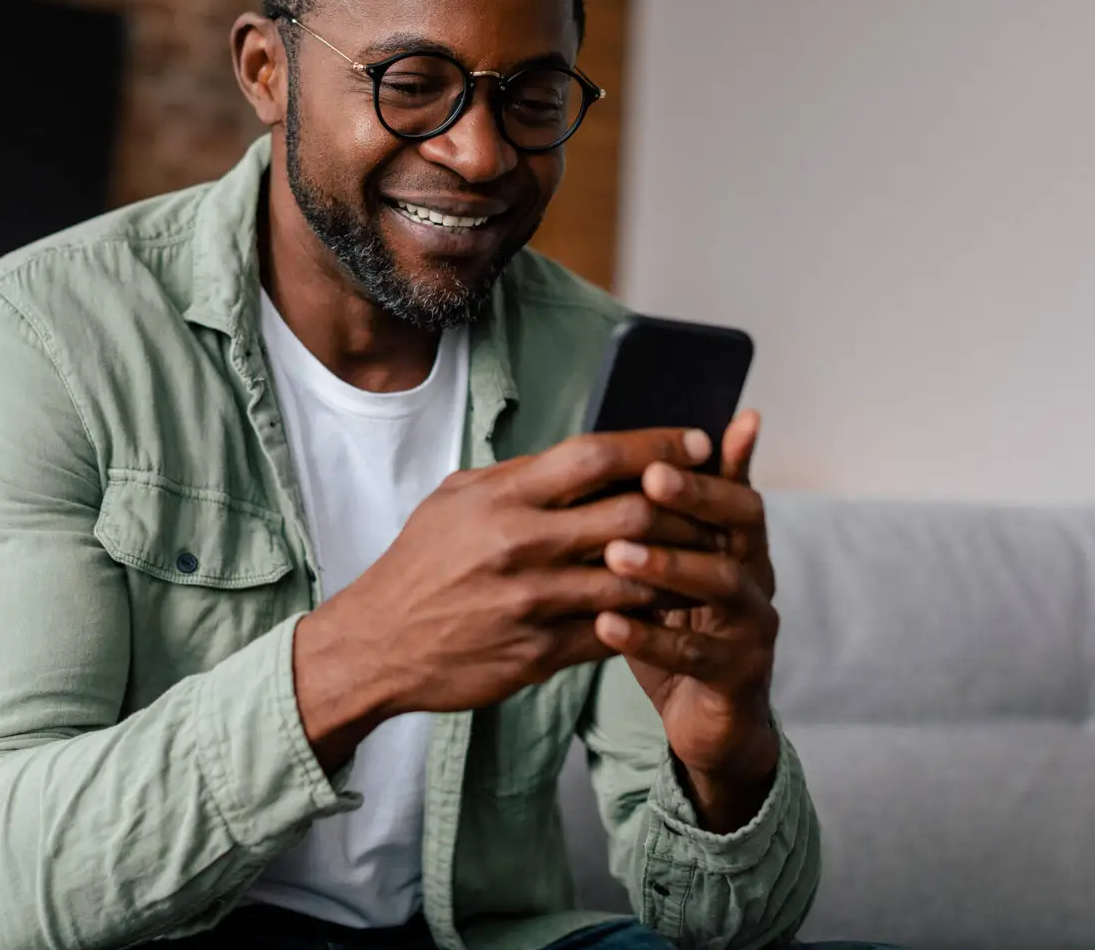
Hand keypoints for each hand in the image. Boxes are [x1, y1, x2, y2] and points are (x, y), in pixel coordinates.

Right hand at [293, 428, 722, 771]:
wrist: (378, 645)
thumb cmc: (422, 563)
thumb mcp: (458, 498)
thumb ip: (522, 476)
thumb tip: (587, 457)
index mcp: (503, 498)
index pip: (597, 456)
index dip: (657, 445)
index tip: (697, 442)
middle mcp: (521, 546)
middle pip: (631, 517)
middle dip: (684, 508)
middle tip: (716, 502)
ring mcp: (532, 604)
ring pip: (635, 581)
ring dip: (678, 567)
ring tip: (707, 555)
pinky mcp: (538, 654)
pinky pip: (614, 633)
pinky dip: (648, 619)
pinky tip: (670, 607)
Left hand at [595, 410, 780, 831]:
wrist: (707, 719)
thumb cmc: (681, 628)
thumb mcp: (673, 566)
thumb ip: (661, 518)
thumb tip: (641, 453)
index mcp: (739, 544)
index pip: (734, 489)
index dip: (708, 467)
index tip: (665, 449)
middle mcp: (755, 576)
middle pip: (742, 524)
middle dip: (697, 499)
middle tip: (648, 481)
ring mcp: (753, 627)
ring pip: (722, 585)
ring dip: (669, 564)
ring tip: (615, 552)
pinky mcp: (738, 675)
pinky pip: (695, 654)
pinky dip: (650, 638)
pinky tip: (606, 624)